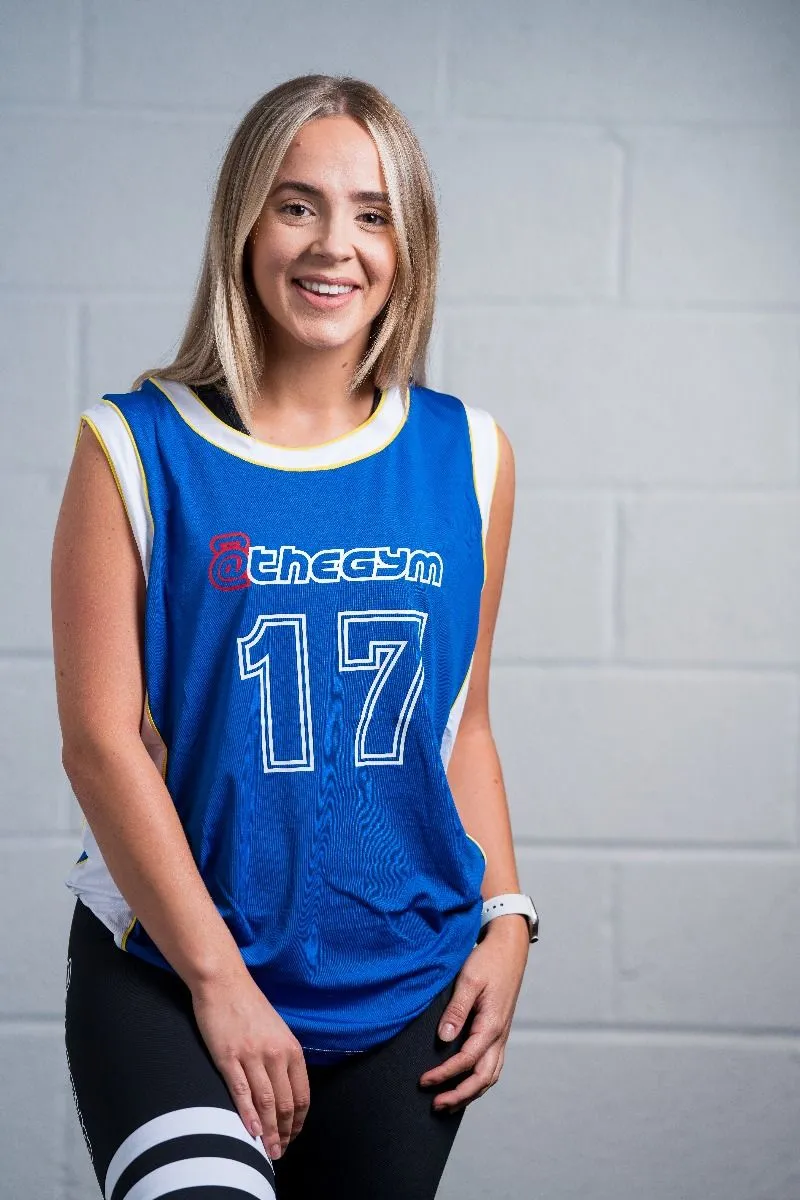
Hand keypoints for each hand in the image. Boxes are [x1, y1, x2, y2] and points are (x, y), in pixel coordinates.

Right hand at [191, 967, 309, 1160]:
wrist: (224, 983)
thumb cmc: (249, 1007)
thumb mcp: (277, 1031)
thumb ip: (283, 1059)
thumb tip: (284, 1091)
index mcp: (291, 1049)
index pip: (302, 1095)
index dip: (299, 1122)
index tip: (293, 1137)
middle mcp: (276, 1053)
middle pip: (286, 1104)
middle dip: (285, 1133)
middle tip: (279, 1151)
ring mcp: (252, 1055)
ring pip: (266, 1102)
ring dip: (269, 1132)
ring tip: (268, 1151)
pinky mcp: (228, 1057)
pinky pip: (241, 1091)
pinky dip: (248, 1114)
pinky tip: (251, 1131)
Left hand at [419, 915, 528, 1112]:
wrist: (509, 948)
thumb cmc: (488, 961)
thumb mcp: (469, 980)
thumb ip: (456, 1010)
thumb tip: (444, 1039)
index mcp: (491, 1025)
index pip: (466, 1060)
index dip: (444, 1074)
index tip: (424, 1081)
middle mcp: (499, 1035)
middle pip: (482, 1078)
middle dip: (459, 1095)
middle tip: (436, 1105)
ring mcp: (501, 1035)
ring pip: (490, 1075)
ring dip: (470, 1093)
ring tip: (448, 1103)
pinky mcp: (498, 1031)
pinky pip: (492, 1065)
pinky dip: (479, 1080)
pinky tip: (465, 1083)